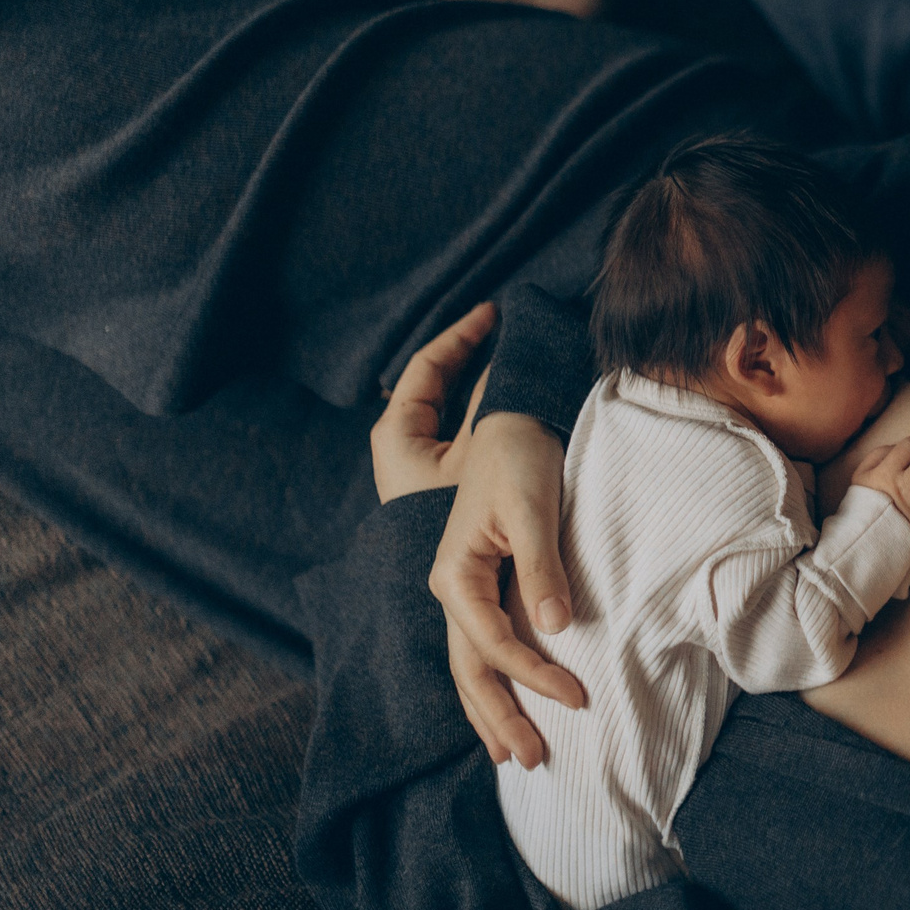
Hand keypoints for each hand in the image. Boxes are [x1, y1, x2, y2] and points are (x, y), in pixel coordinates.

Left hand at [368, 301, 496, 499]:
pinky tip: (509, 409)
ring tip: (512, 360)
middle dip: (471, 356)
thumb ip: (492, 401)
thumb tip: (511, 356)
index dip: (461, 334)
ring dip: (479, 385)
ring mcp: (420, 471)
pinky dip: (481, 415)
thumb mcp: (483, 447)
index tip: (493, 312)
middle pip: (435, 385)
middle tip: (504, 328)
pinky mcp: (439, 489)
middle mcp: (401, 450)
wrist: (463, 597)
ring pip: (449, 411)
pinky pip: (459, 436)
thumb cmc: (462, 513)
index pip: (425, 366)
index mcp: (397, 434)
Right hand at [389, 314, 587, 769]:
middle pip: (470, 670)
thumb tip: (556, 626)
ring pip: (471, 665)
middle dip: (498, 718)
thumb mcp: (534, 508)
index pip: (495, 644)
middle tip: (530, 762)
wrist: (514, 422)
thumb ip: (542, 567)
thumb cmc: (521, 458)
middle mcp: (453, 589)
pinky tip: (510, 708)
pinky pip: (485, 646)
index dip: (534, 677)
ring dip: (491, 711)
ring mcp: (465, 591)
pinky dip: (496, 682)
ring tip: (513, 755)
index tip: (577, 698)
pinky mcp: (484, 587)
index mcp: (456, 574)